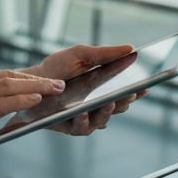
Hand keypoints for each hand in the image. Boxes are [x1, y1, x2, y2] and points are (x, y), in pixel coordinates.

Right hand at [0, 69, 67, 173]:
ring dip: (36, 87)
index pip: (0, 76)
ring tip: (55, 90)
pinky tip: (36, 101)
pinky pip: (1, 103)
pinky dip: (21, 100)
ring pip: (9, 86)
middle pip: (9, 77)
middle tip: (58, 84)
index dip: (25, 79)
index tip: (43, 83)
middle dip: (37, 80)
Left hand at [22, 43, 146, 137]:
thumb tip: (131, 48)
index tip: (146, 85)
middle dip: (126, 100)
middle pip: (118, 107)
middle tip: (130, 92)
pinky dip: (84, 121)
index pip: (126, 92)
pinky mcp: (68, 126)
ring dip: (108, 112)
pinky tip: (84, 112)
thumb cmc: (57, 67)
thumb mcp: (80, 54)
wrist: (31, 80)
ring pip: (103, 120)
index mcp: (103, 89)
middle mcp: (97, 106)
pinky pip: (81, 128)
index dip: (137, 91)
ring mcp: (84, 117)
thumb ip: (104, 53)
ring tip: (110, 101)